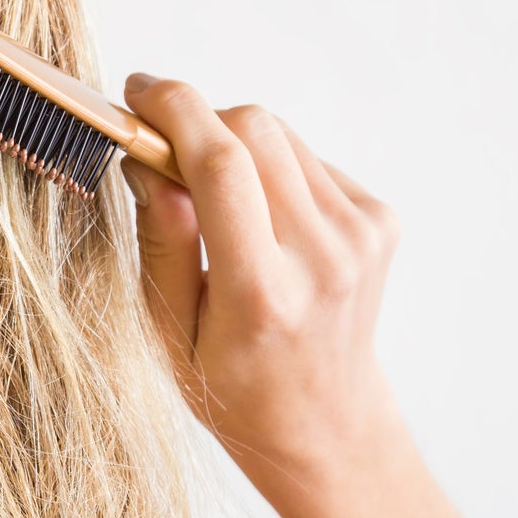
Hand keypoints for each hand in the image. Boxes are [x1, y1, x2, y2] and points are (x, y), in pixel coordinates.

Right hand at [120, 74, 403, 494]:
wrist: (326, 423)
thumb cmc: (232, 387)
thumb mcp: (168, 332)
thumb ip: (161, 240)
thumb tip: (146, 155)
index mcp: (263, 293)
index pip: (222, 165)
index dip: (175, 110)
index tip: (137, 93)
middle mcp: (324, 258)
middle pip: (255, 129)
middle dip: (198, 120)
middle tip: (160, 146)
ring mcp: (362, 236)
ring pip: (281, 135)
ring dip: (234, 145)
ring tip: (214, 202)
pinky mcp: (380, 220)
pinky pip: (307, 158)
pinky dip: (271, 169)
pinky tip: (260, 221)